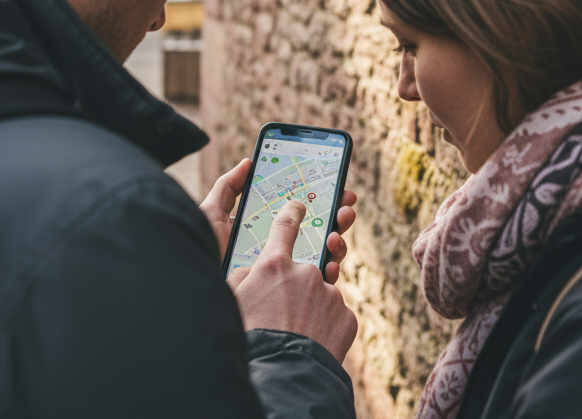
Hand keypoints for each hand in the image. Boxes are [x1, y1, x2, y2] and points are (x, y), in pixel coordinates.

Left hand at [200, 160, 357, 283]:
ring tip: (339, 226)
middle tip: (347, 202)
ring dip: (338, 236)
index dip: (318, 198)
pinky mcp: (291, 299)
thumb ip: (228, 188)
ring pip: (323, 253)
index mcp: (264, 232)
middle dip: (336, 214)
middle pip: (316, 230)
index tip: (334, 183)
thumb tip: (249, 162)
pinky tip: (332, 260)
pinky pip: (320, 284)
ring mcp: (287, 276)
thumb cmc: (204, 255)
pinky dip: (332, 268)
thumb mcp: (211, 216)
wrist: (204, 295)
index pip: (297, 212)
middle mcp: (279, 253)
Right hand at [228, 200, 357, 362]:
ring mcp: (330, 294)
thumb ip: (243, 277)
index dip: (293, 211)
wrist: (285, 376)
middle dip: (301, 283)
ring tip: (299, 329)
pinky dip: (327, 324)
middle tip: (291, 304)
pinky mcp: (347, 315)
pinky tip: (314, 340)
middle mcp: (306, 272)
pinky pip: (336, 314)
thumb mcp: (234, 302)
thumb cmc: (252, 338)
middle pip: (307, 267)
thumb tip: (253, 271)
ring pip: (323, 293)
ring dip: (313, 306)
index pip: (286, 224)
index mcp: (274, 265)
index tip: (300, 206)